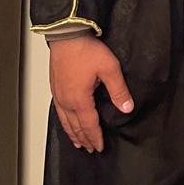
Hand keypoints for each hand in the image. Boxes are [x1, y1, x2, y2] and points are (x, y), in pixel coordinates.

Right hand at [48, 36, 133, 152]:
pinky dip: (63, 122)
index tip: (99, 147)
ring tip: (77, 142)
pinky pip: (58, 112)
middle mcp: (67, 101)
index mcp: (80, 100)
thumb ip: (118, 89)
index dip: (95, 137)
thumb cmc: (85, 50)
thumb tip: (127, 107)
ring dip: (72, 133)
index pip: (89, 125)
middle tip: (90, 149)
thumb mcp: (109, 68)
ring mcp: (59, 95)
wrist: (67, 36)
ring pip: (65, 121)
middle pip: (76, 127)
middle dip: (84, 139)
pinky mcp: (55, 87)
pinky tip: (66, 121)